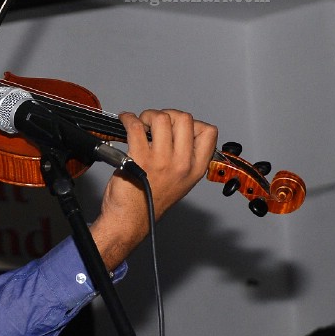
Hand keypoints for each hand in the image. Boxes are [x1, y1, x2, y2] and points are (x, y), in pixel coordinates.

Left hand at [90, 109, 216, 267]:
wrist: (130, 221)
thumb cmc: (149, 202)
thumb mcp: (181, 182)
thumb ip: (184, 158)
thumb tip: (175, 132)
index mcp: (195, 169)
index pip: (209, 132)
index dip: (192, 123)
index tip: (177, 126)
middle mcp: (181, 163)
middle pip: (184, 119)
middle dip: (167, 114)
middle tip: (155, 122)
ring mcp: (161, 160)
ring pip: (161, 118)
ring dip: (148, 115)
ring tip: (141, 123)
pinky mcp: (139, 158)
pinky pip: (136, 126)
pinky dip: (128, 119)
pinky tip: (126, 122)